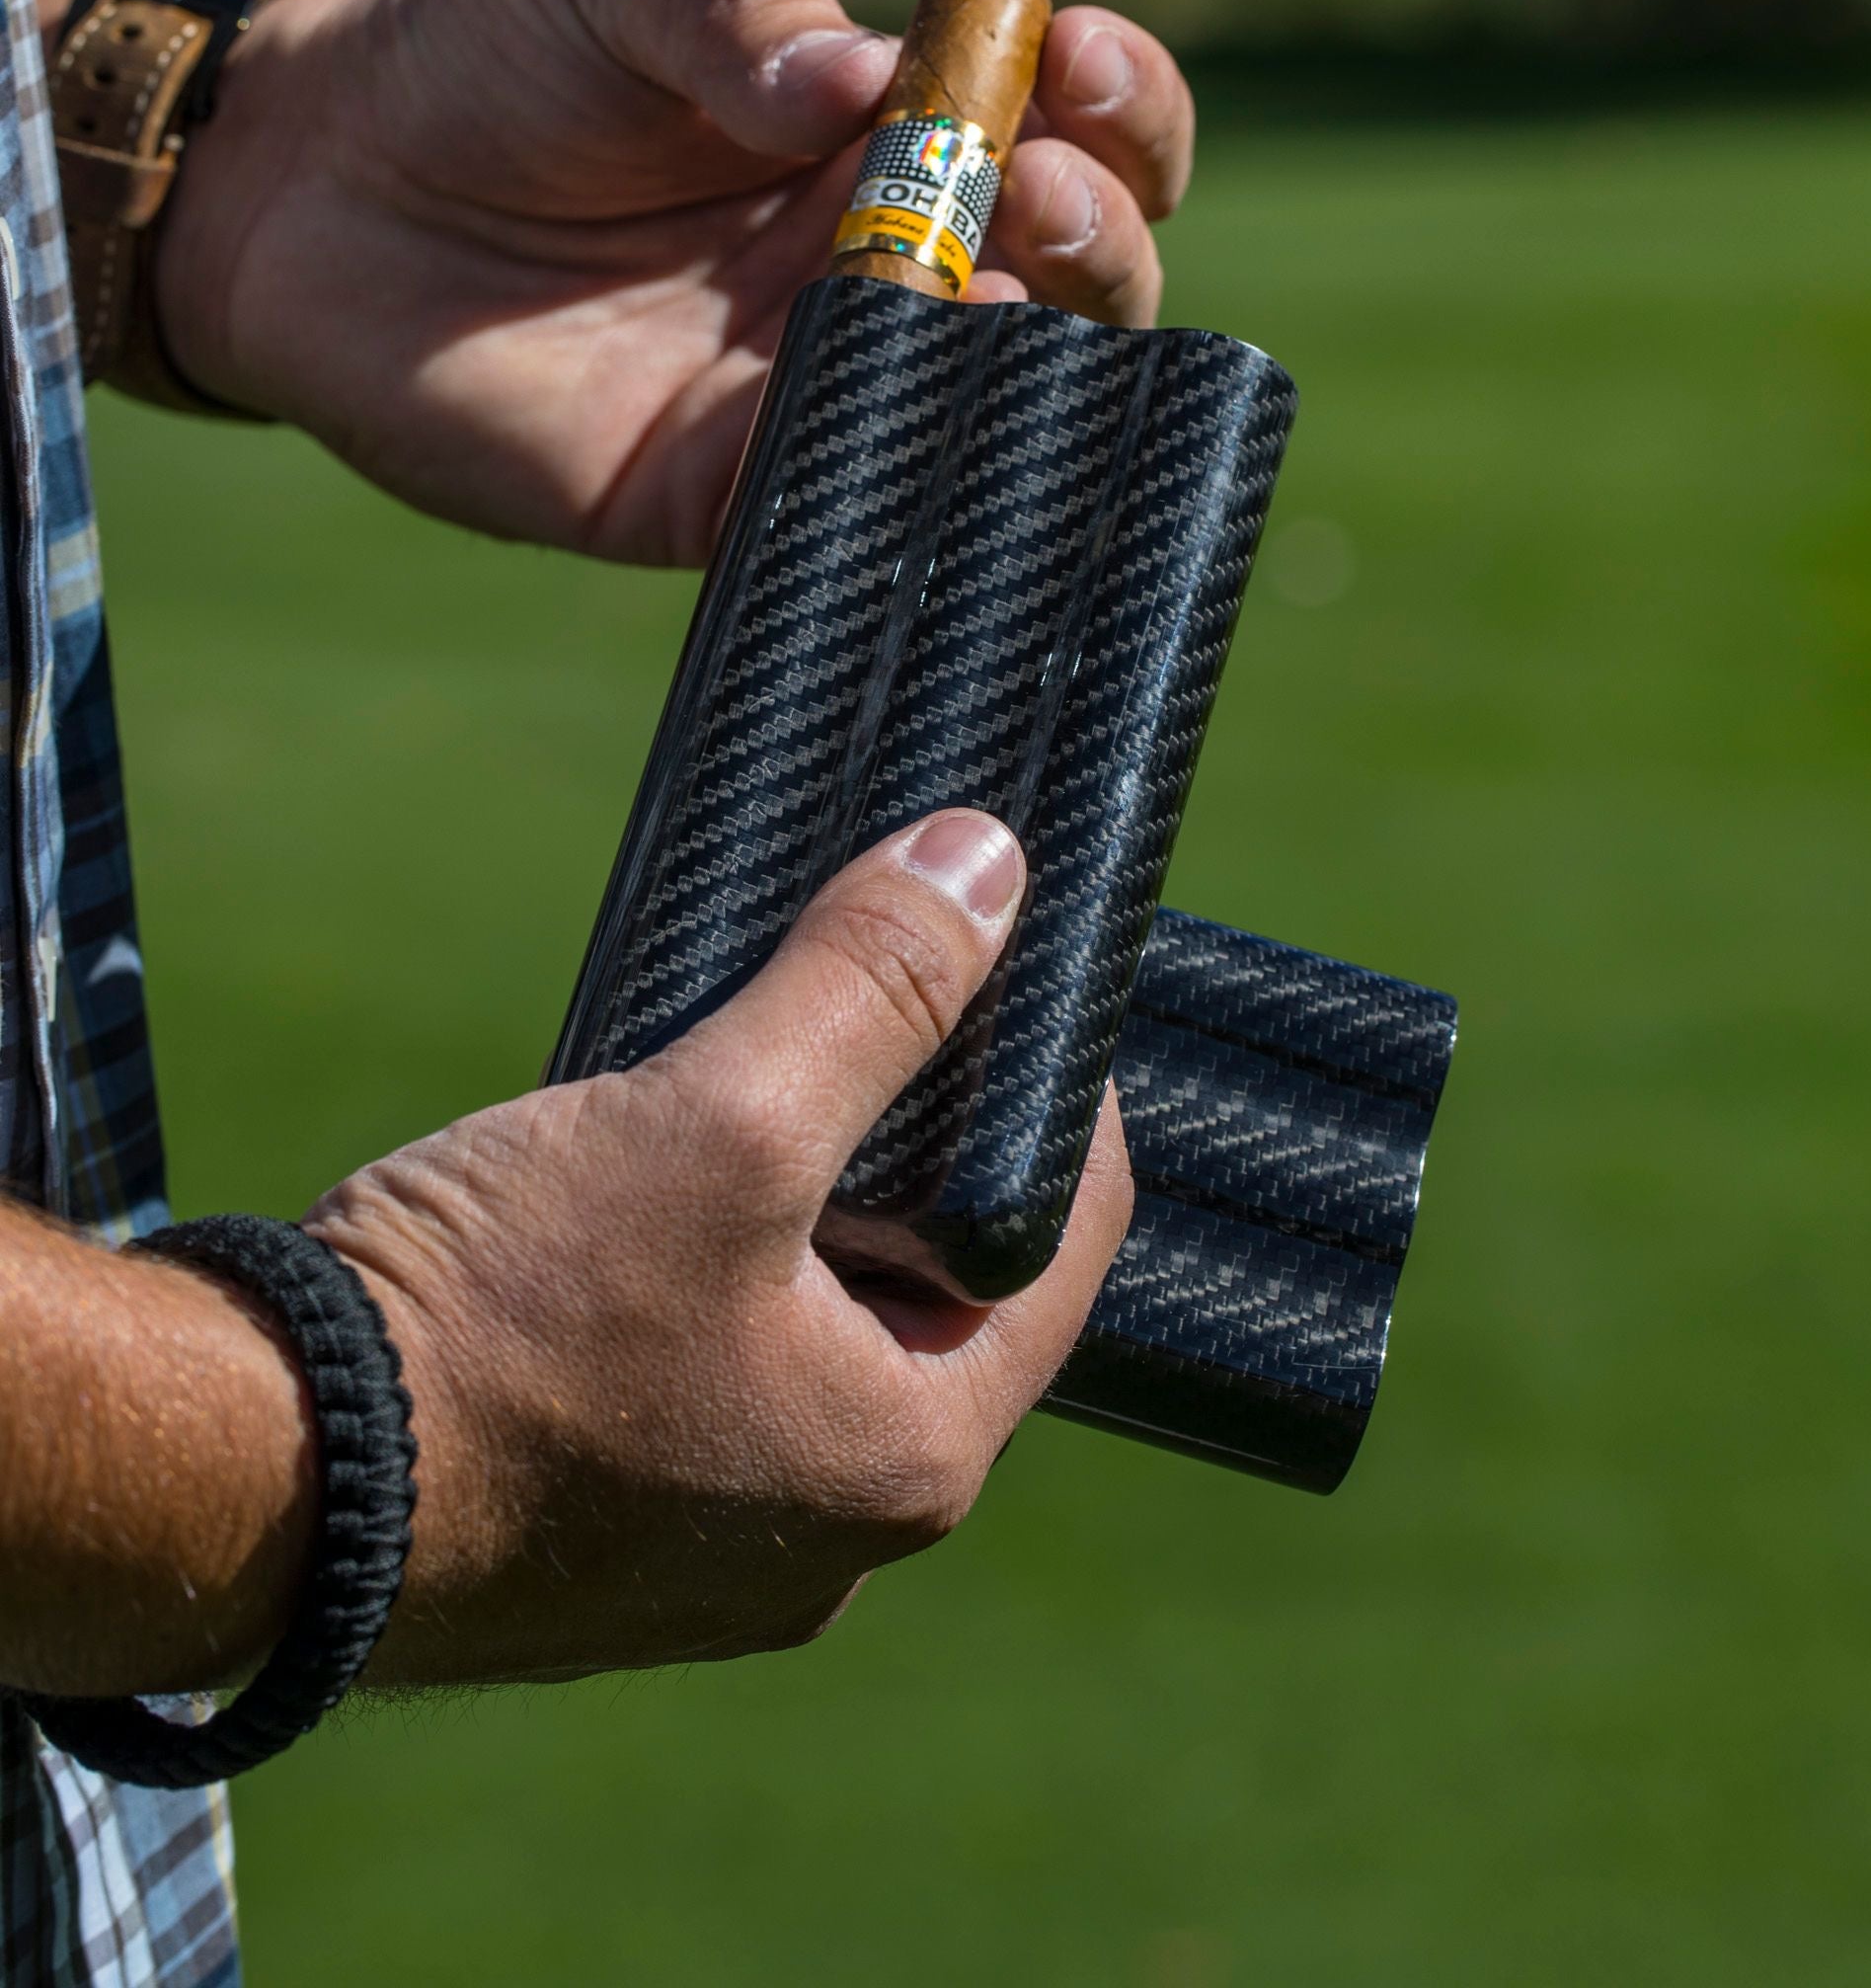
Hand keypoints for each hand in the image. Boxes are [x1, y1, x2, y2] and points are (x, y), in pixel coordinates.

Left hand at [153, 0, 1194, 562]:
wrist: (306, 183)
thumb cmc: (478, 54)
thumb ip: (737, 11)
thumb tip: (870, 85)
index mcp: (888, 132)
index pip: (1074, 129)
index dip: (1119, 104)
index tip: (1079, 62)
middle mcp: (881, 261)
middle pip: (1079, 275)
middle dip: (1098, 228)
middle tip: (1029, 183)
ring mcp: (814, 381)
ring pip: (999, 400)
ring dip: (1035, 344)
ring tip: (986, 279)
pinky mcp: (723, 489)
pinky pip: (852, 493)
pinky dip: (904, 458)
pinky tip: (908, 396)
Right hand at [307, 811, 1132, 1683]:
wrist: (262, 1481)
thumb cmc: (499, 1323)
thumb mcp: (720, 1121)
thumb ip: (871, 990)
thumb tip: (987, 865)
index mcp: (910, 1460)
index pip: (1065, 1243)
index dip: (1051, 1087)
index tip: (1001, 972)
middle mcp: (834, 1537)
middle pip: (938, 1287)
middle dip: (901, 1142)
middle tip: (846, 1010)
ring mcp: (710, 1549)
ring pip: (811, 1327)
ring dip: (787, 1203)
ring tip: (726, 1082)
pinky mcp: (602, 1532)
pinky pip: (703, 1373)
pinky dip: (692, 1273)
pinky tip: (624, 1191)